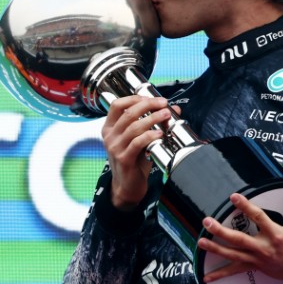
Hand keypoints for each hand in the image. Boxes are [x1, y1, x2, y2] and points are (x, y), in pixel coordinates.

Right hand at [102, 95, 173, 210]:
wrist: (127, 186)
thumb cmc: (134, 161)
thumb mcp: (140, 139)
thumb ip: (153, 124)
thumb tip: (173, 109)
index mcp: (110, 128)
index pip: (117, 105)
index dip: (134, 98)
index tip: (151, 97)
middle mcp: (110, 136)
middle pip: (128, 113)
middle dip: (148, 105)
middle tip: (163, 104)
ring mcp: (115, 147)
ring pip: (134, 126)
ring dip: (153, 118)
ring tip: (166, 115)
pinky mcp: (123, 158)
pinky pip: (137, 142)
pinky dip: (150, 135)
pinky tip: (160, 134)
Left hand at [197, 176, 282, 283]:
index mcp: (277, 234)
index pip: (258, 218)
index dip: (245, 206)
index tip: (233, 197)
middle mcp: (265, 248)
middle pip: (239, 239)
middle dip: (221, 231)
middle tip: (207, 222)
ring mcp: (259, 259)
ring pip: (234, 255)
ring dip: (216, 249)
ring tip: (201, 242)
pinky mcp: (257, 267)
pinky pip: (236, 270)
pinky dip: (221, 274)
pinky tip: (207, 276)